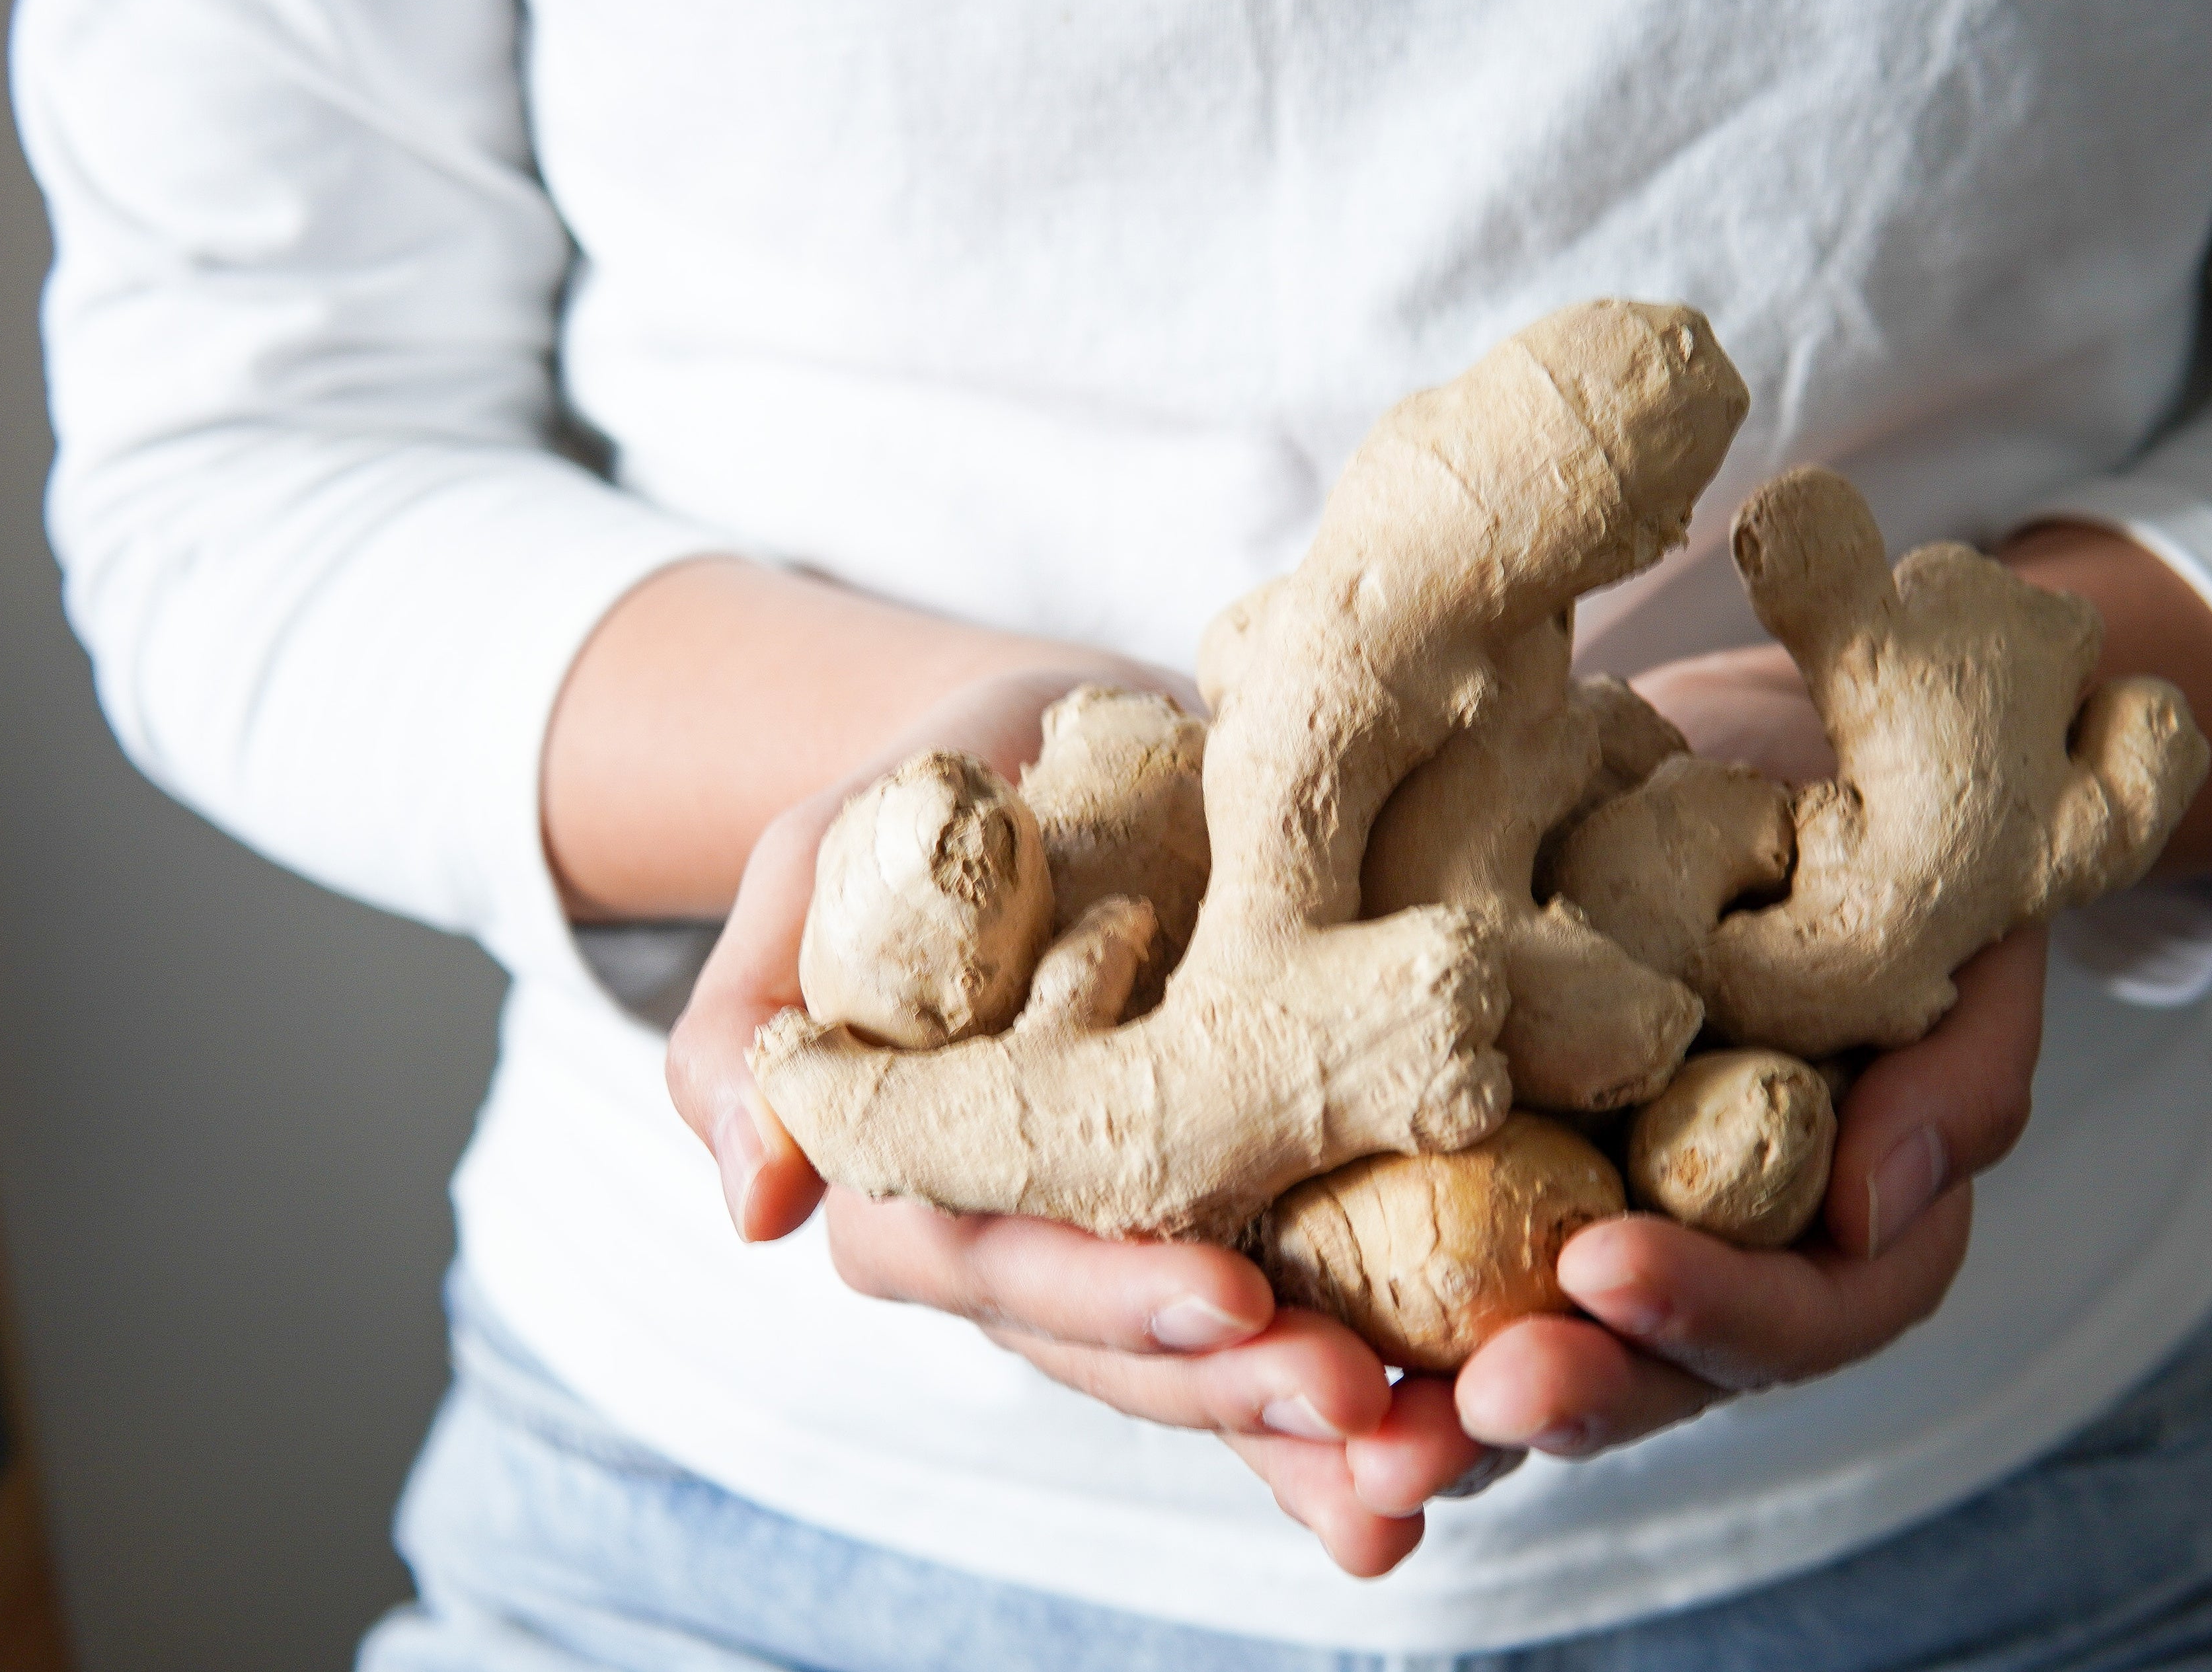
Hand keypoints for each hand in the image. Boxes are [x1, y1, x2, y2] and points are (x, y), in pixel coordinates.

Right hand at [664, 664, 1411, 1573]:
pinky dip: (1372, 1387)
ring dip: (1313, 1425)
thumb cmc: (930, 801)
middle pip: (1118, 1342)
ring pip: (1209, 1361)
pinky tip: (1456, 1448)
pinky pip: (1297, 1315)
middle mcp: (1028, 1237)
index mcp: (917, 1178)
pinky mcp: (1237, 1211)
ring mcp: (1133, 1238)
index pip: (991, 1258)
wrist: (1062, 758)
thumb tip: (756, 1201)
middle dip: (1236, 1387)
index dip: (1103, 1287)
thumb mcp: (823, 864)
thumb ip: (755, 1021)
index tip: (1231, 1297)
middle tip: (1371, 1404)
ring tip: (1432, 1453)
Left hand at [1250, 648, 2045, 1570]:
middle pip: (1635, 1368)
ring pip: (1505, 1339)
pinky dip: (1339, 1286)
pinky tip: (1255, 1304)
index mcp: (1835, 1234)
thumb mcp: (1967, 944)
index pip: (1792, 1320)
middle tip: (1453, 1406)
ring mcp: (1582, 1211)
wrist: (1768, 741)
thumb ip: (1953, 1083)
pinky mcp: (1476, 1150)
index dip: (1705, 1315)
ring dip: (1421, 1394)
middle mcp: (1701, 1253)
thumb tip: (1876, 1213)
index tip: (1603, 1269)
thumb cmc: (1893, 840)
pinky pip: (1405, 1239)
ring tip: (1338, 1422)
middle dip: (1545, 1395)